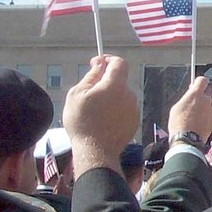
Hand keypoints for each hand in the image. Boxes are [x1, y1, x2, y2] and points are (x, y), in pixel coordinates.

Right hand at [64, 55, 138, 177]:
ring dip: (110, 97)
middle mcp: (129, 94)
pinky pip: (124, 108)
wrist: (96, 151)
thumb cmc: (82, 121)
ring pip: (121, 95)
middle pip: (119, 80)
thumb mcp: (77, 94)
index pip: (120, 62)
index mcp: (116, 85)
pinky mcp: (135, 120)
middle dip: (105, 82)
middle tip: (89, 94)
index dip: (108, 60)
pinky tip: (103, 121)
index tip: (97, 64)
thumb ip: (91, 75)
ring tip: (94, 111)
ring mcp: (134, 108)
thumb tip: (100, 62)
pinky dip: (115, 110)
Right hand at [168, 77, 211, 141]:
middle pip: (205, 95)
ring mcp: (211, 110)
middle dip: (199, 100)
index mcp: (195, 95)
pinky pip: (209, 116)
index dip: (199, 82)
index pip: (202, 80)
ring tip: (192, 119)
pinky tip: (197, 125)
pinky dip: (205, 119)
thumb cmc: (178, 123)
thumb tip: (190, 94)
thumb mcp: (176, 107)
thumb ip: (186, 98)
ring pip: (207, 107)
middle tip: (191, 108)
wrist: (186, 140)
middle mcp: (206, 100)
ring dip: (202, 110)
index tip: (196, 86)